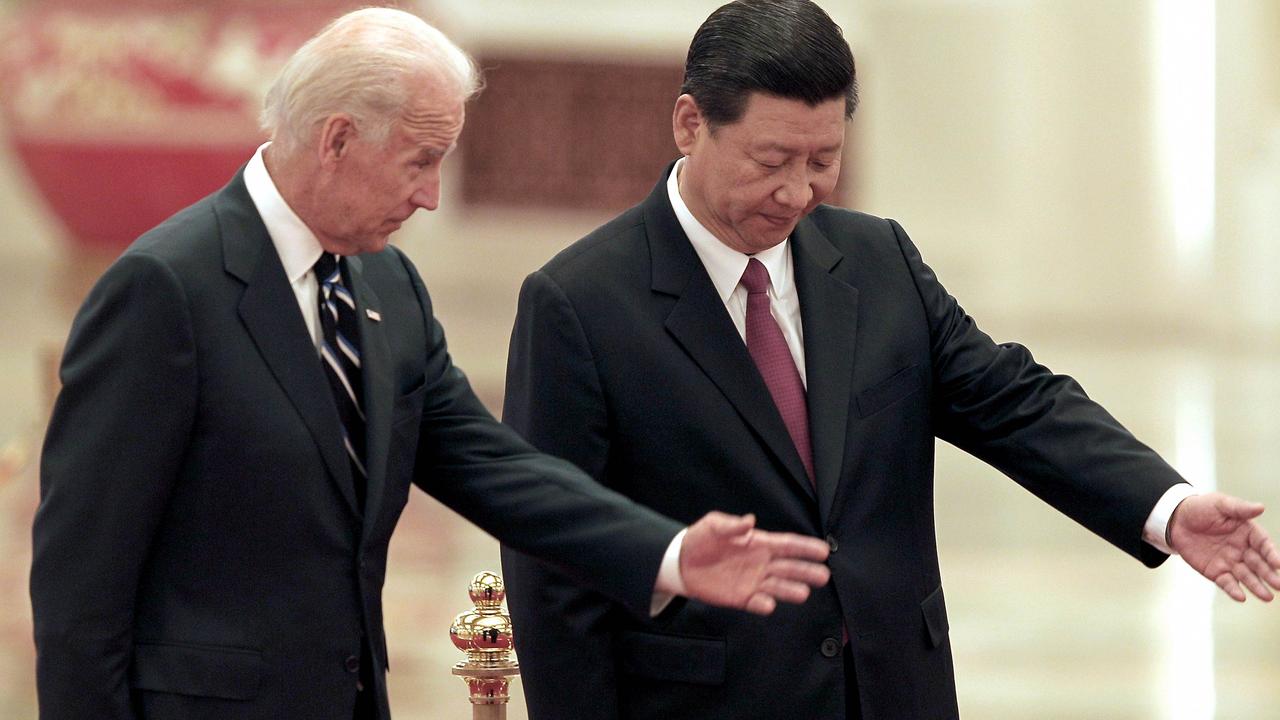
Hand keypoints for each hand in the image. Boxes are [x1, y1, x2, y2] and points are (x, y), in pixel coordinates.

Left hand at [679, 511, 830, 614]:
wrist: (681, 563)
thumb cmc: (701, 539)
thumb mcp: (714, 526)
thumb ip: (732, 525)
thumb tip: (750, 521)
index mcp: (759, 543)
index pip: (787, 545)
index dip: (805, 547)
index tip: (824, 550)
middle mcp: (761, 564)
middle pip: (790, 568)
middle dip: (807, 571)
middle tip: (824, 576)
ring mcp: (753, 582)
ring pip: (778, 587)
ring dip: (791, 590)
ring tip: (803, 593)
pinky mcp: (741, 598)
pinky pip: (756, 603)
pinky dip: (763, 604)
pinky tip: (767, 604)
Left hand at [1170, 492, 1279, 601]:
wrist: (1176, 520)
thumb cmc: (1201, 508)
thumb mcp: (1220, 504)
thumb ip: (1239, 508)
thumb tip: (1261, 507)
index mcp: (1248, 532)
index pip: (1264, 544)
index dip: (1272, 554)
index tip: (1278, 564)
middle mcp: (1243, 549)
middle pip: (1258, 564)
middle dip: (1269, 575)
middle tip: (1279, 585)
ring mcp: (1230, 562)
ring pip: (1246, 577)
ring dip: (1256, 587)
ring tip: (1267, 597)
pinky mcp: (1216, 572)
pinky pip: (1226, 583)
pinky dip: (1233, 590)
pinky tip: (1241, 597)